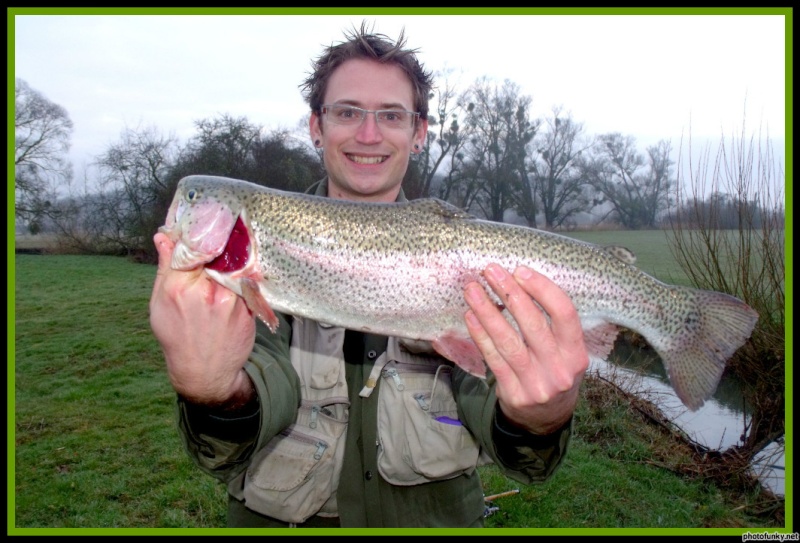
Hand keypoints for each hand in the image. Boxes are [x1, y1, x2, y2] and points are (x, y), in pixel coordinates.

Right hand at [149, 232, 256, 406]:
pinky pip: (248, 280)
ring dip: (234, 254)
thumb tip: (163, 236)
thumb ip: (166, 267)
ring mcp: (231, 300)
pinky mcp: (248, 308)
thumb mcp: (161, 302)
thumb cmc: (178, 335)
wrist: (204, 371)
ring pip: (235, 264)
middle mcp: (206, 292)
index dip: (199, 231)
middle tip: (224, 224)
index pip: (192, 246)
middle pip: (217, 251)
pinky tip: (245, 268)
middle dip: (220, 239)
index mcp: (179, 288)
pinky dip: (245, 272)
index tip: (204, 220)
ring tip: (234, 246)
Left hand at [463, 263, 588, 434]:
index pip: (564, 314)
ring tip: (472, 290)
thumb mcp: (567, 352)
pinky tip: (470, 316)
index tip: (520, 271)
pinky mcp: (514, 394)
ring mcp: (536, 384)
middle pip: (533, 325)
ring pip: (508, 342)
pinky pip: (493, 359)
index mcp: (577, 353)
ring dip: (488, 312)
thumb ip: (552, 325)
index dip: (542, 289)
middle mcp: (560, 369)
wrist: (547, 419)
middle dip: (509, 293)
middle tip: (490, 271)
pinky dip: (480, 336)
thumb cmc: (554, 372)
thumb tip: (518, 283)